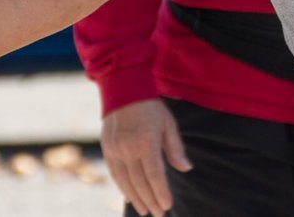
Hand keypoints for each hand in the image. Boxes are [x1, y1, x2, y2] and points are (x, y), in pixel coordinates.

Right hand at [100, 98, 191, 216]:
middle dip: (150, 200)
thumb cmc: (150, 106)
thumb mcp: (168, 123)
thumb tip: (186, 168)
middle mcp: (128, 148)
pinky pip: (114, 173)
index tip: (168, 205)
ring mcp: (115, 149)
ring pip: (125, 181)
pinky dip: (122, 187)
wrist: (123, 88)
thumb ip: (175, 148)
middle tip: (158, 213)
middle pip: (140, 182)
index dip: (161, 192)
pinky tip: (129, 197)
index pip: (155, 175)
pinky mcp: (107, 148)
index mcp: (146, 141)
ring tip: (145, 210)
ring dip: (135, 198)